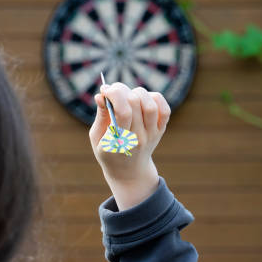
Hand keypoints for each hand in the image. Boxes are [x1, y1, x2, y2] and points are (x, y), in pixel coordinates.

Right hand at [89, 82, 170, 209]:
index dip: (113, 94)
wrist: (129, 171)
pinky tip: (143, 100)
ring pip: (150, 104)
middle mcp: (138, 138)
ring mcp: (152, 135)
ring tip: (128, 96)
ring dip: (137, 93)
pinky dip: (154, 98)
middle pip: (135, 103)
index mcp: (119, 142)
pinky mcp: (160, 131)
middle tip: (114, 91)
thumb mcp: (97, 138)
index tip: (104, 90)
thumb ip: (100, 116)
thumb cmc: (108, 151)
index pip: (123, 112)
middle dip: (121, 90)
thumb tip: (101, 94)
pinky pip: (164, 109)